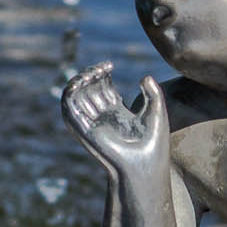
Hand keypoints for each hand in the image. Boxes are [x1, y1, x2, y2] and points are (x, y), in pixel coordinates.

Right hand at [61, 63, 168, 182]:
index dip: (101, 73)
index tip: (109, 64)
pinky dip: (70, 93)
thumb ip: (153, 92)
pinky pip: (69, 108)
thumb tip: (145, 77)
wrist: (145, 162)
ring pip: (76, 96)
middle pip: (89, 89)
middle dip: (91, 74)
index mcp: (117, 112)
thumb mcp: (156, 111)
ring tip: (91, 72)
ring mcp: (92, 122)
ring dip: (79, 81)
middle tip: (102, 67)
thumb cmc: (154, 142)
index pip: (102, 88)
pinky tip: (80, 81)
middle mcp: (102, 117)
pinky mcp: (84, 129)